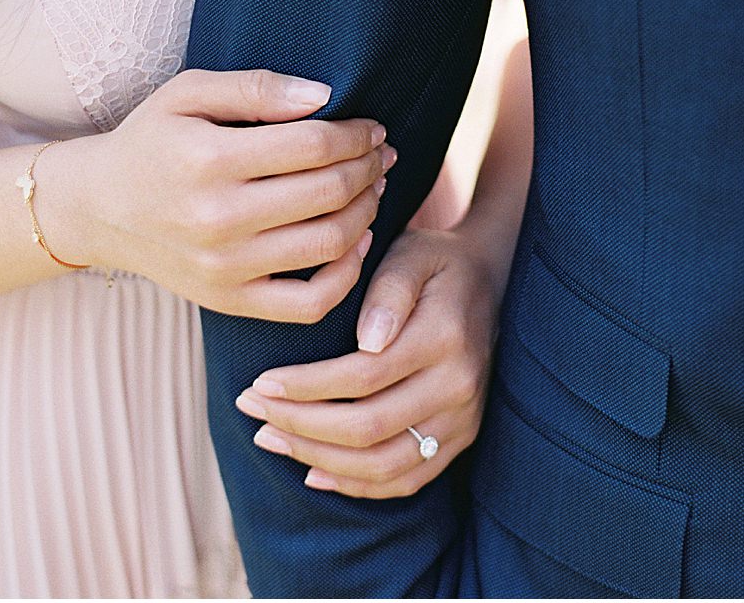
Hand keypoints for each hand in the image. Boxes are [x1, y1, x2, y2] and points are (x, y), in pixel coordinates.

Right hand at [44, 69, 391, 323]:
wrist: (96, 209)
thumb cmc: (151, 142)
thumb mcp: (188, 94)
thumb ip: (257, 86)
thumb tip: (324, 96)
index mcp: (209, 160)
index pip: (314, 145)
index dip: (357, 135)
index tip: (372, 129)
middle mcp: (217, 219)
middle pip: (330, 191)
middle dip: (370, 168)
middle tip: (381, 155)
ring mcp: (224, 266)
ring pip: (330, 243)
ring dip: (368, 211)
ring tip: (373, 188)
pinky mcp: (227, 300)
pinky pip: (309, 303)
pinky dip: (348, 276)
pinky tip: (355, 243)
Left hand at [235, 226, 501, 497]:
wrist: (491, 283)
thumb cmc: (435, 266)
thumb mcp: (411, 257)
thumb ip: (389, 291)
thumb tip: (368, 341)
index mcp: (446, 338)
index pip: (363, 377)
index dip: (304, 387)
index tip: (258, 383)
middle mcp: (460, 385)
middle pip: (367, 427)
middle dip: (298, 424)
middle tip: (252, 410)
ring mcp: (464, 419)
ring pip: (382, 465)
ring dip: (317, 458)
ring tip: (271, 438)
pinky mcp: (461, 440)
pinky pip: (405, 480)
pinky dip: (355, 485)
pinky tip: (314, 470)